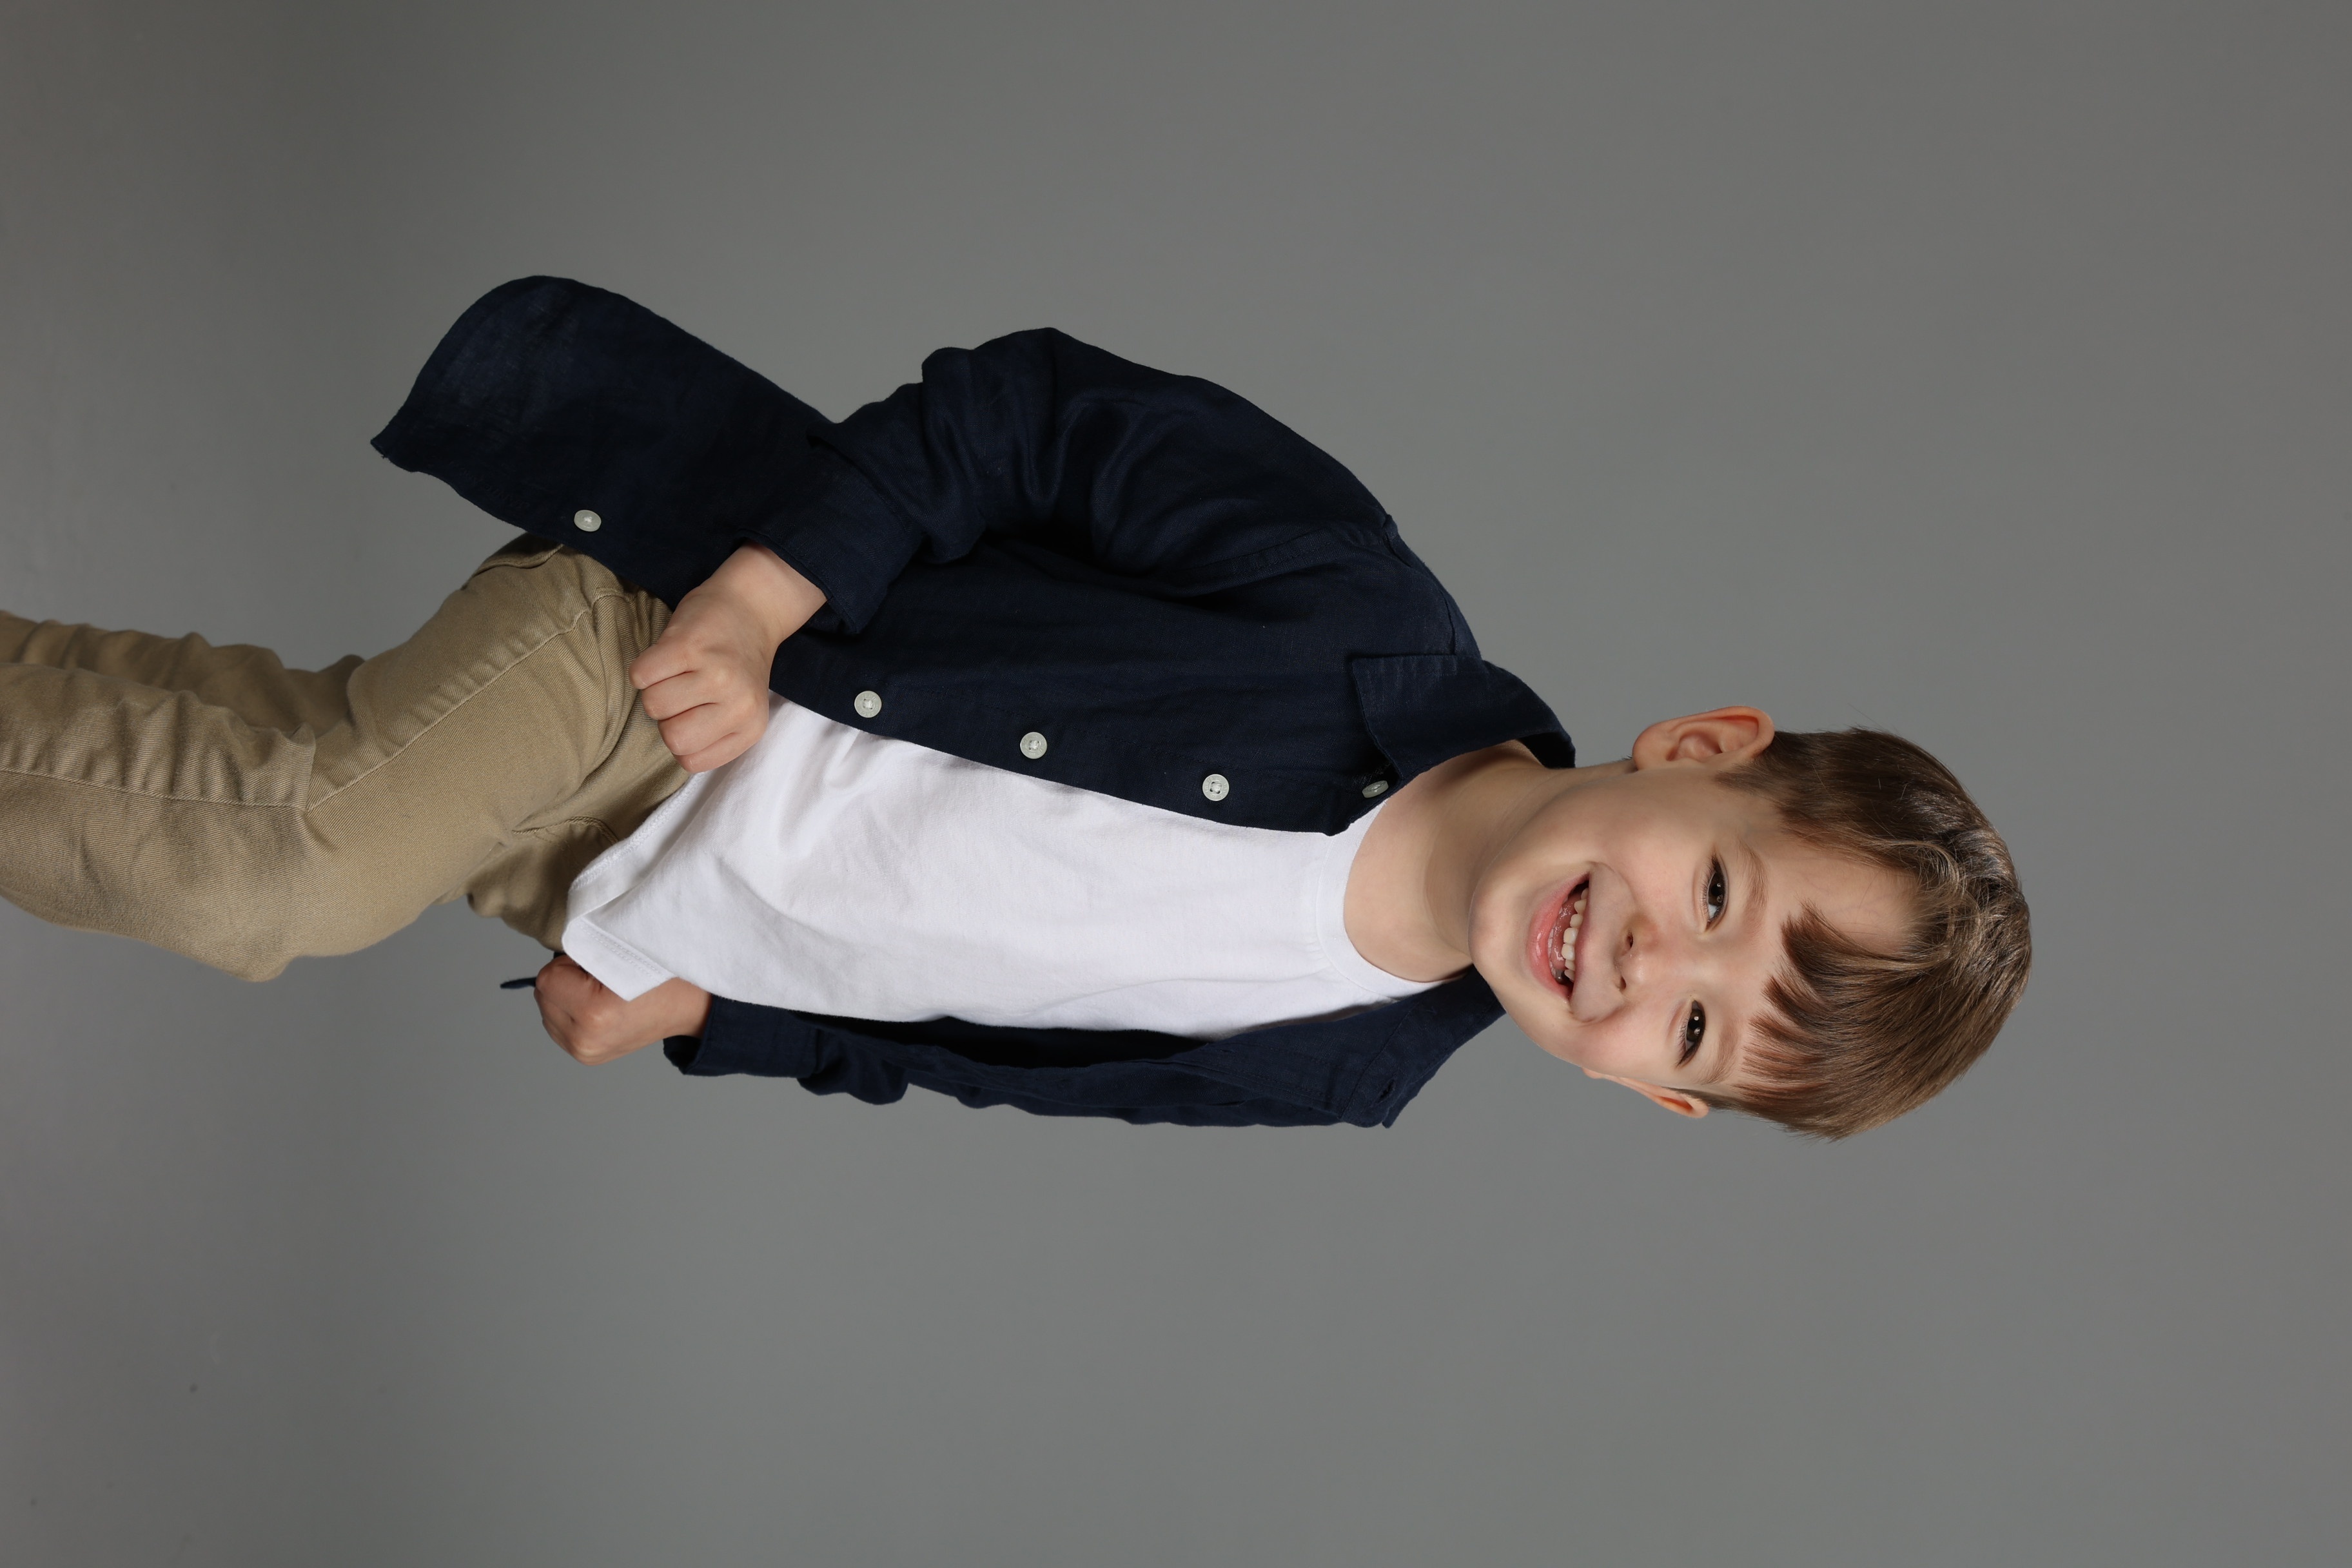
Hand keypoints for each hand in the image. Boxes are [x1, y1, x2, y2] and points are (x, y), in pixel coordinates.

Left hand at [533, 953, 712, 1064]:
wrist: (690, 1007)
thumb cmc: (663, 976)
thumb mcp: (623, 952)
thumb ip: (584, 951)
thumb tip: (557, 958)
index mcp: (594, 1014)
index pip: (547, 978)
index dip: (570, 963)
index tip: (598, 964)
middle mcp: (584, 1040)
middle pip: (543, 996)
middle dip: (565, 980)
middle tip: (602, 978)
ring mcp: (584, 1052)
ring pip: (547, 1010)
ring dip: (565, 997)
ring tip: (601, 994)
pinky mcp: (586, 1057)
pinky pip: (556, 1026)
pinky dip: (570, 1012)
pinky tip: (597, 1009)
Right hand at [630, 543, 824, 771]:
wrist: (751, 607)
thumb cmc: (736, 663)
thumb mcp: (740, 710)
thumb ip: (714, 735)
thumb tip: (676, 750)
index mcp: (751, 727)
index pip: (691, 761)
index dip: (682, 737)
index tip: (694, 714)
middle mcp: (739, 703)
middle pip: (671, 738)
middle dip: (667, 718)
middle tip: (684, 691)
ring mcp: (716, 674)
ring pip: (653, 706)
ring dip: (655, 689)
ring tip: (677, 671)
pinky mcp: (689, 645)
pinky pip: (641, 675)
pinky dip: (644, 668)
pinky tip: (666, 657)